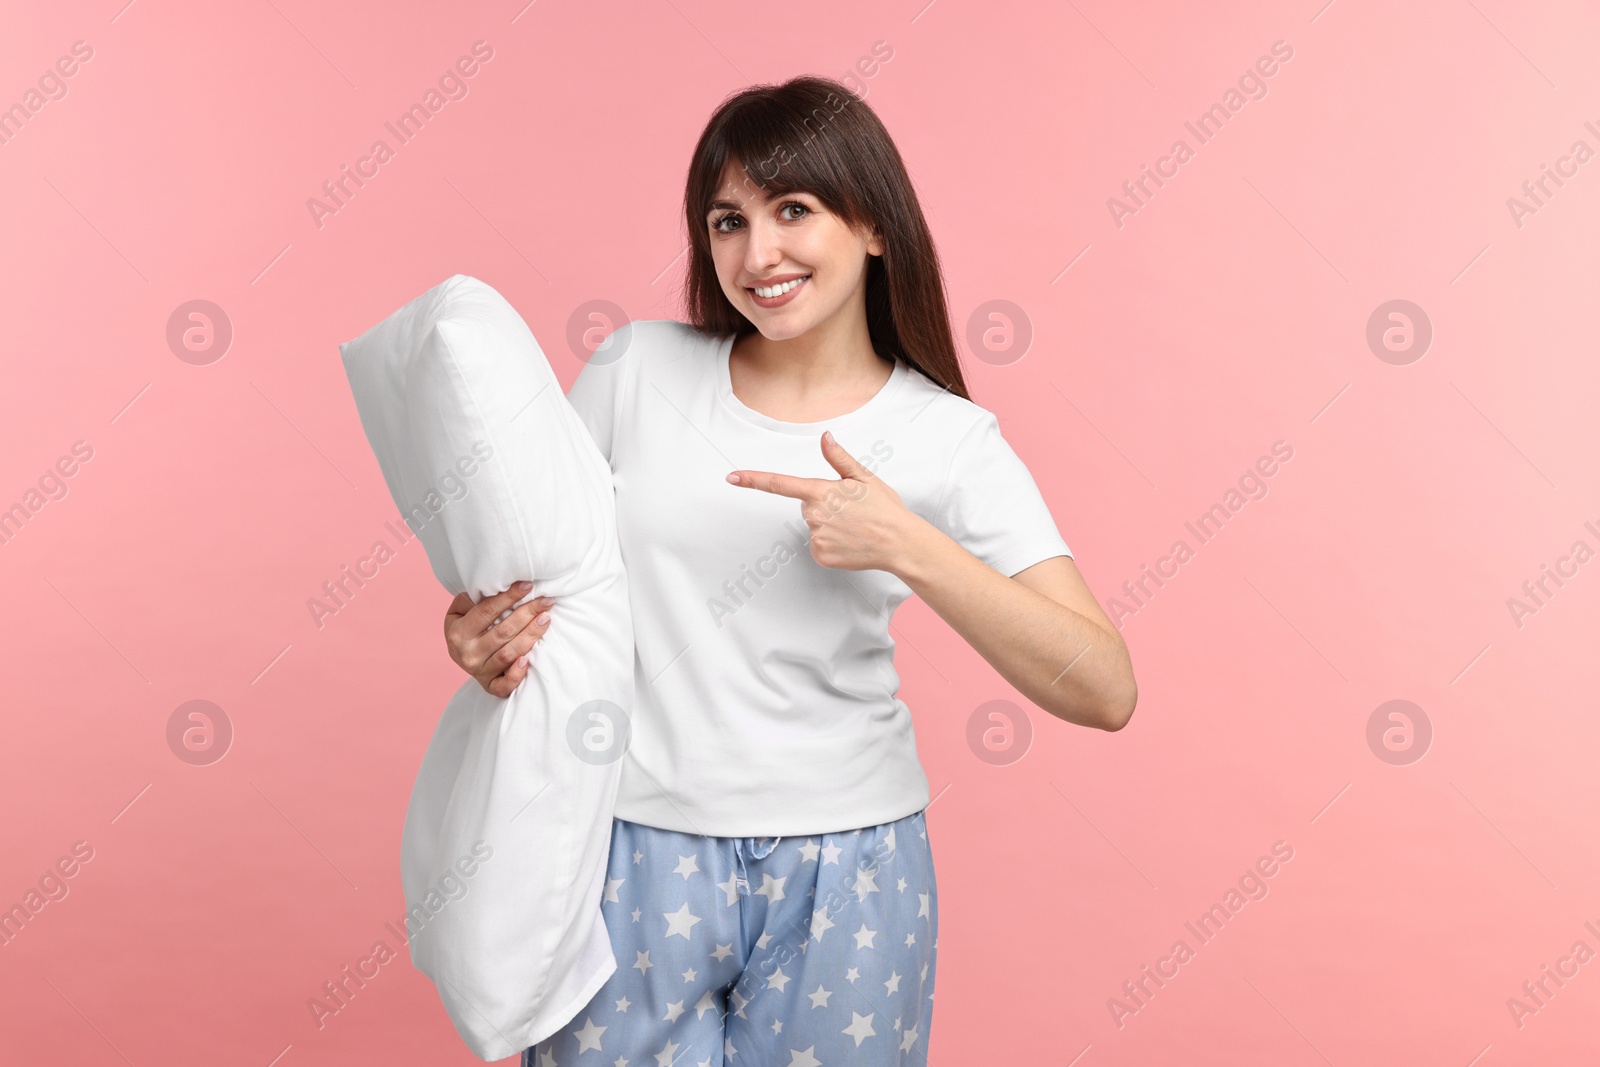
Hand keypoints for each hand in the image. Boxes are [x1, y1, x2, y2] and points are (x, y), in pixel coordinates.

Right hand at [443, 580, 555, 697]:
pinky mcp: (490, 687)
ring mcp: (479, 672)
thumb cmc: (465, 628)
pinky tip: (527, 660)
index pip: (487, 611)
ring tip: (546, 618)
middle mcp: (468, 654)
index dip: (508, 597)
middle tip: (546, 601)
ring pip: (508, 654)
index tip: (528, 585)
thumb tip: (495, 585)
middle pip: (503, 632)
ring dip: (530, 636)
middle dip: (527, 613)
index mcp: (459, 633)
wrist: (460, 656)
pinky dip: (516, 675)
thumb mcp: (459, 611)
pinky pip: (504, 686)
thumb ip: (472, 599)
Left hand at [726, 430, 919, 574]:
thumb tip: (825, 438)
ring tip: (854, 526)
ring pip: (814, 526)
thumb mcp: (864, 478)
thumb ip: (839, 459)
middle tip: (851, 510)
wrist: (900, 543)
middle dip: (824, 505)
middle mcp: (814, 515)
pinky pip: (818, 545)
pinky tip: (850, 542)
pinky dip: (832, 543)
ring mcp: (816, 538)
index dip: (753, 479)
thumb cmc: (885, 509)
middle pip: (807, 506)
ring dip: (830, 525)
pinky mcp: (820, 556)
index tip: (732, 477)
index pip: (780, 484)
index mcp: (822, 492)